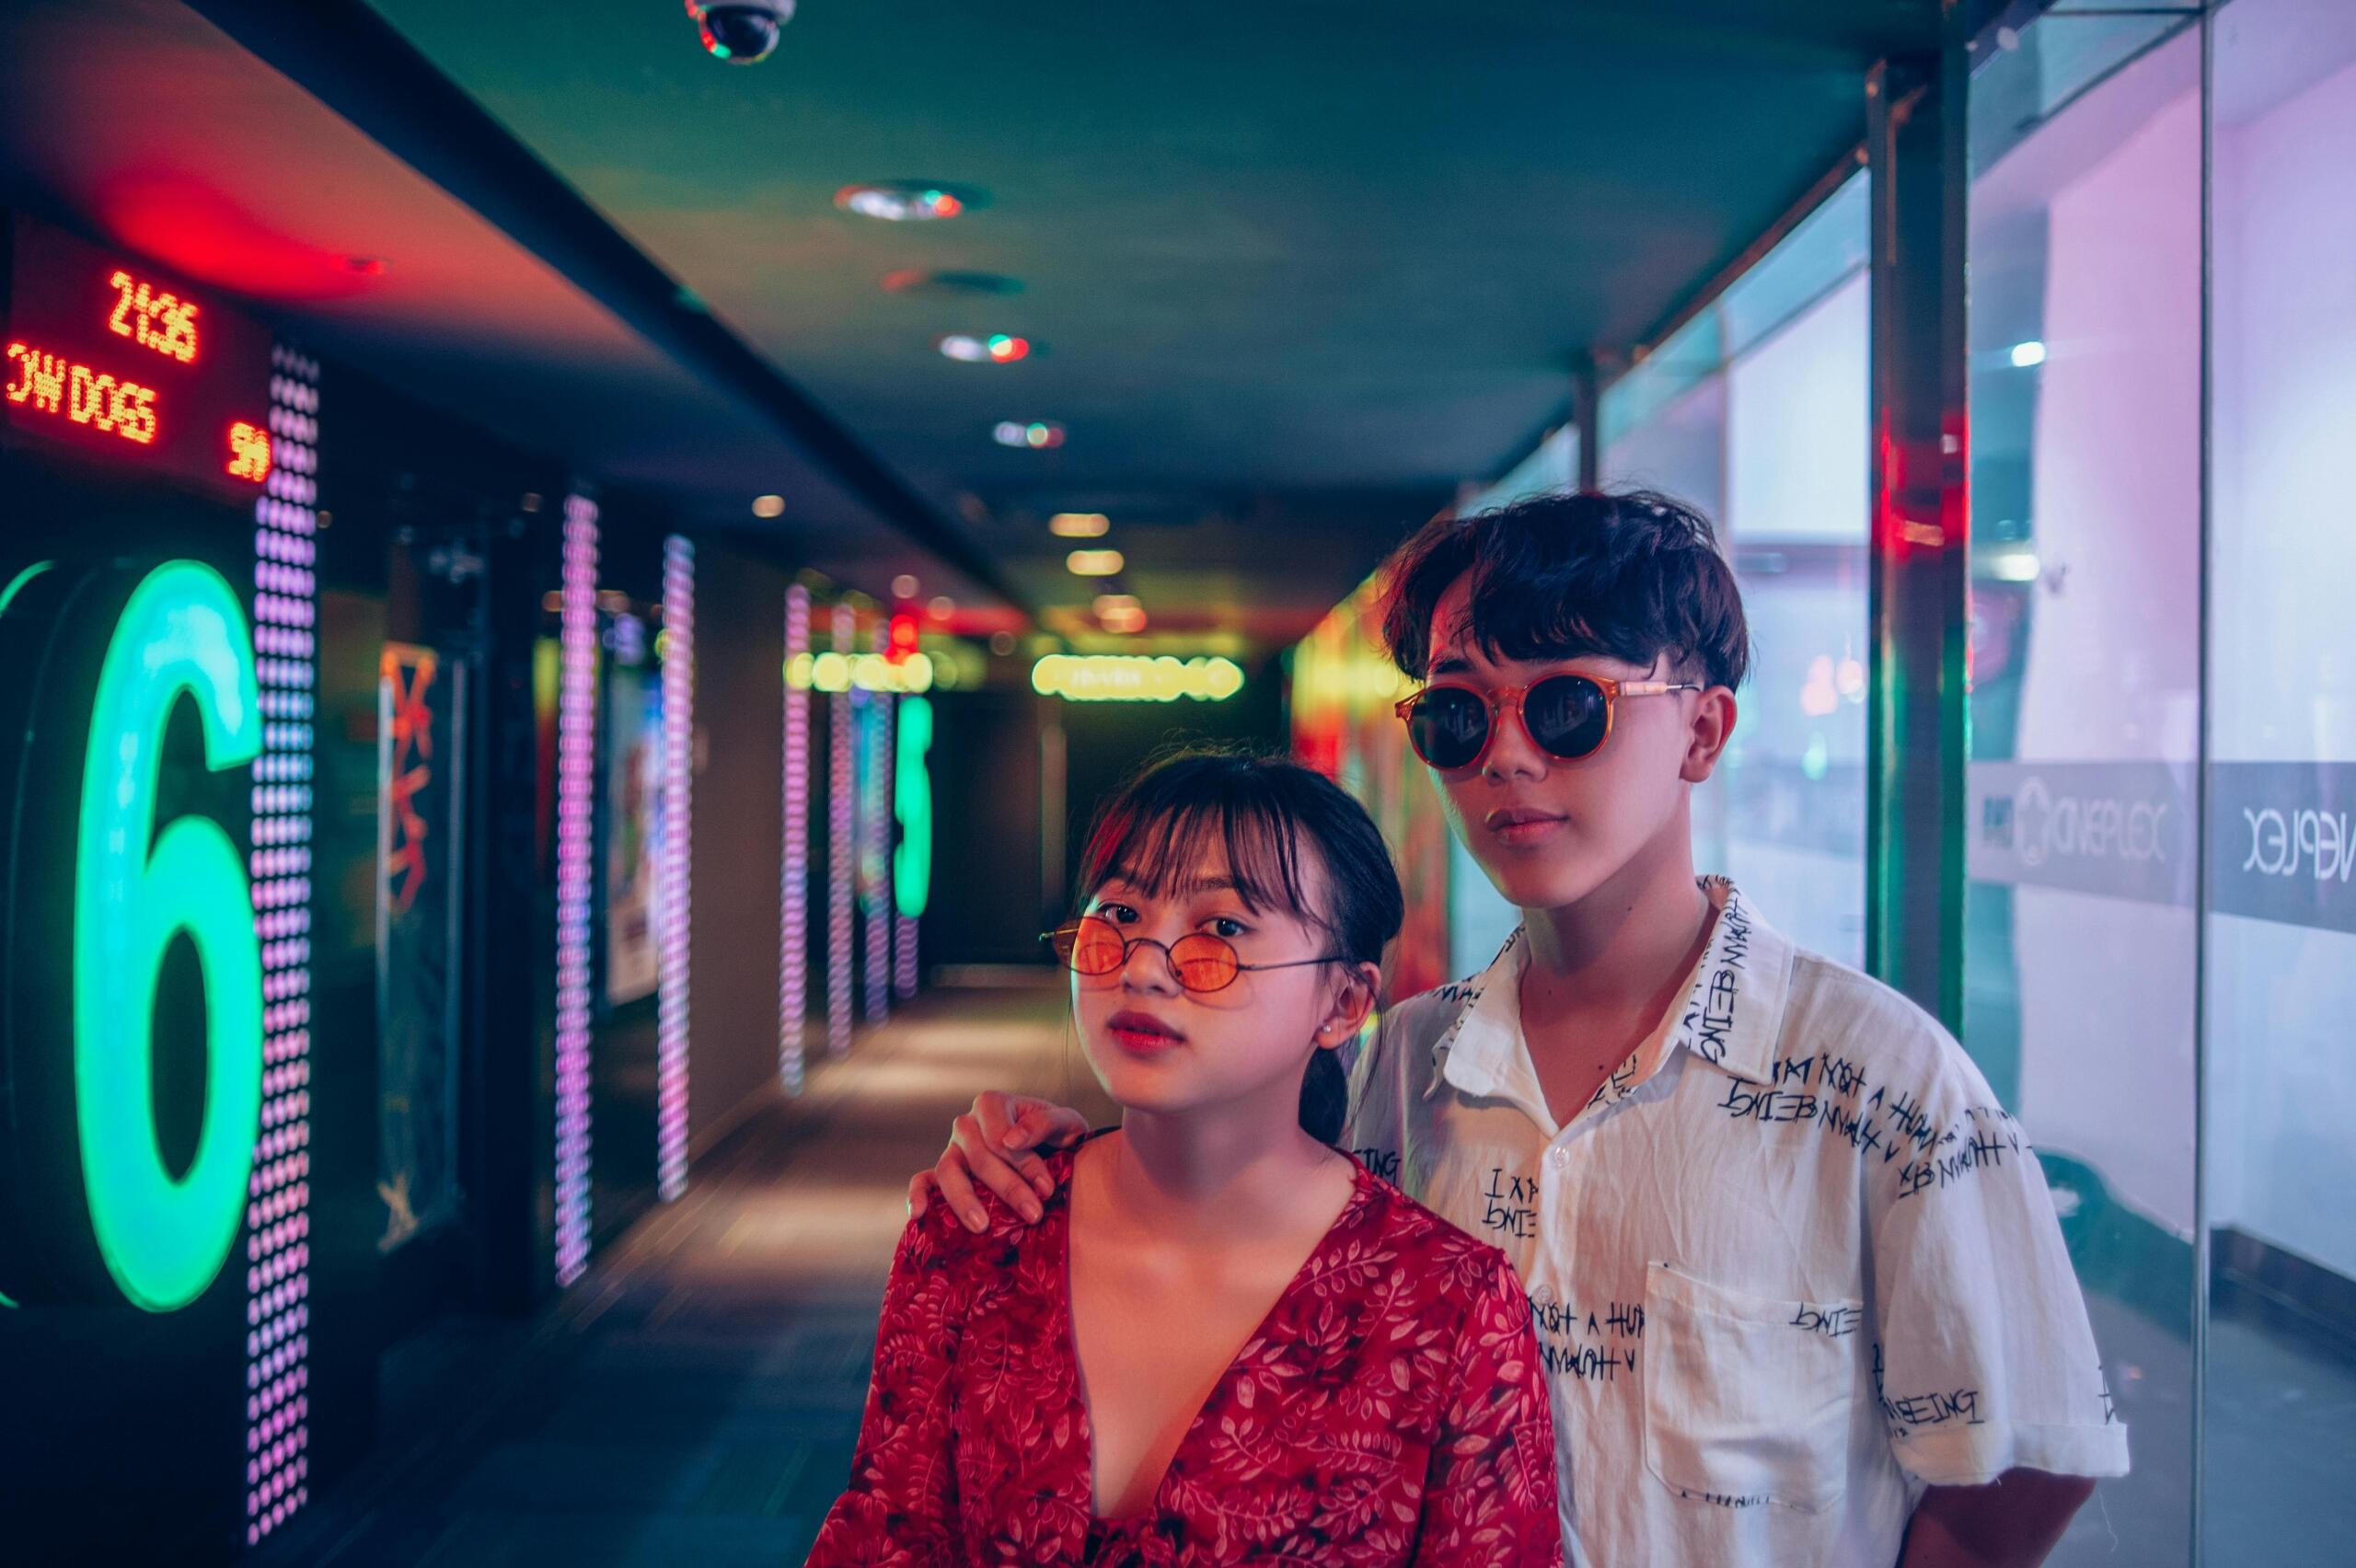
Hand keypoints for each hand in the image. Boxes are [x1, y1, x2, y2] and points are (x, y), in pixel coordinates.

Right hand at [907, 1091, 1089, 1231]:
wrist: (1054, 1151)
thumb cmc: (1059, 1136)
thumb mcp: (1065, 1123)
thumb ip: (1045, 1123)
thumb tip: (1012, 1139)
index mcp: (992, 1104)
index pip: (1000, 1136)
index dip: (1023, 1163)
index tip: (1046, 1189)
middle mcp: (967, 1124)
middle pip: (979, 1157)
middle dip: (1007, 1188)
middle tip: (1033, 1214)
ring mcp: (952, 1149)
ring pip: (948, 1171)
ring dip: (964, 1200)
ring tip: (983, 1226)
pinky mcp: (944, 1172)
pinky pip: (923, 1180)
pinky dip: (917, 1195)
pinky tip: (920, 1215)